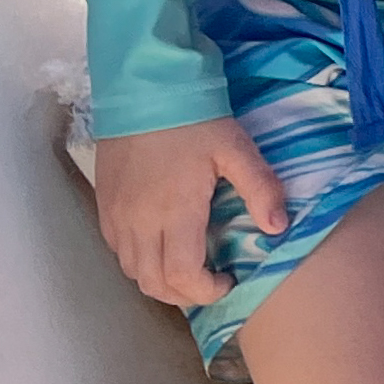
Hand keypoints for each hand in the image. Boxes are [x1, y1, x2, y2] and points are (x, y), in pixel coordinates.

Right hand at [94, 117, 286, 306]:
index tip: (227, 281)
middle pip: (153, 283)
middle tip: (209, 284)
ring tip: (188, 270)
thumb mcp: (236, 148)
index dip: (205, 291)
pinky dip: (139, 262)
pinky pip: (117, 251)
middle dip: (183, 295)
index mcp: (174, 212)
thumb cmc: (195, 119)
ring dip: (159, 281)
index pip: (182, 276)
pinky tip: (160, 248)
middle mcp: (139, 223)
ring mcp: (117, 216)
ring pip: (132, 271)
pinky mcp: (104, 206)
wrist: (144, 88)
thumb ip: (260, 188)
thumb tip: (279, 227)